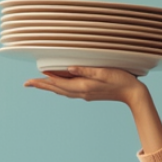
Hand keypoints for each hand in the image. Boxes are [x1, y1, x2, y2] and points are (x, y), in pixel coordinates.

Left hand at [24, 65, 144, 103]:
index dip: (42, 82)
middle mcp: (82, 92)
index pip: (57, 85)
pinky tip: (60, 85)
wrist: (133, 94)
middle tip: (27, 84)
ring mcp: (86, 94)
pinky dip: (61, 87)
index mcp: (82, 86)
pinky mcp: (90, 93)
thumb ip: (85, 70)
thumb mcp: (103, 72)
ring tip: (40, 83)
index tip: (28, 82)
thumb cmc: (121, 80)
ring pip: (63, 91)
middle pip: (57, 89)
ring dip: (51, 87)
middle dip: (42, 86)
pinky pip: (70, 91)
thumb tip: (69, 67)